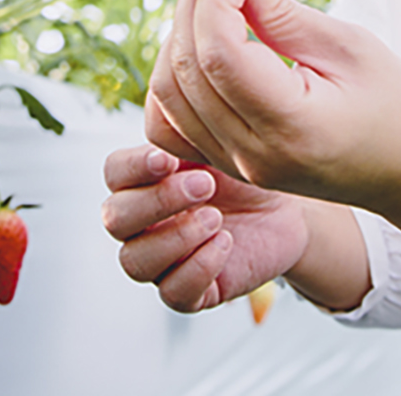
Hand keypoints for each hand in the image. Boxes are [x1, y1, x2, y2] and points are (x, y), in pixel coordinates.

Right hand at [101, 144, 309, 311]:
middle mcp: (142, 223)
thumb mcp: (217, 145)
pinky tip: (225, 244)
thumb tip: (167, 107)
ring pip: (135, 261)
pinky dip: (197, 268)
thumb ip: (184, 132)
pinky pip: (172, 293)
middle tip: (206, 184)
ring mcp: (162, 260)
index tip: (168, 160)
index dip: (134, 168)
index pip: (113, 174)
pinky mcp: (190, 291)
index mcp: (142, 182)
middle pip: (115, 219)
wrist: (287, 211)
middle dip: (159, 200)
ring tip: (216, 218)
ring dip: (175, 238)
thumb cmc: (244, 174)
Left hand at [144, 0, 400, 224]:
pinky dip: (173, 78)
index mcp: (291, 128)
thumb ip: (282, 13)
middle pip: (187, 69)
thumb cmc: (396, 107)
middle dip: (192, 5)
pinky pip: (169, 123)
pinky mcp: (226, 164)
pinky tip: (200, 48)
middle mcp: (252, 154)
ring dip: (179, 36)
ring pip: (168, 94)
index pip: (219, 53)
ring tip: (213, 1)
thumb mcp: (350, 48)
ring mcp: (234, 165)